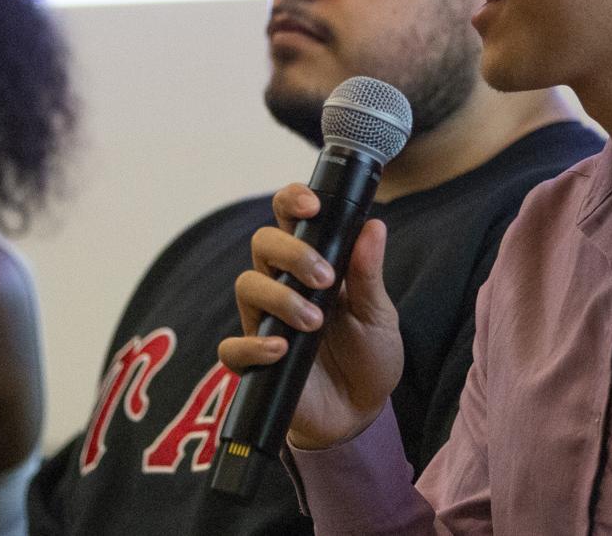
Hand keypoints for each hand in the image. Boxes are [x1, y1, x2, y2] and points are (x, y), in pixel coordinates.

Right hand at [217, 184, 403, 450]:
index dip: (292, 201)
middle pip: (263, 244)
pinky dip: (252, 346)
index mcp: (313, 265)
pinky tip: (281, 349)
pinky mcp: (256, 362)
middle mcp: (284, 286)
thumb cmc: (369, 355)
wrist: (361, 411)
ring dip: (280, 298)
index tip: (312, 205)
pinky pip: (233, 348)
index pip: (290, 219)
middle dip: (291, 252)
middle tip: (323, 278)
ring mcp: (266, 322)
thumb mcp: (378, 314)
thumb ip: (369, 273)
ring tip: (314, 321)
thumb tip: (374, 226)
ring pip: (246, 286)